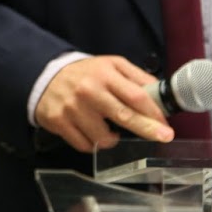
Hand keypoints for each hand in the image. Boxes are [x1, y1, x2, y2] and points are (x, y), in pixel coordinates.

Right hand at [34, 55, 172, 150]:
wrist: (46, 75)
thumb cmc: (86, 73)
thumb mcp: (112, 65)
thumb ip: (136, 77)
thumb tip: (159, 94)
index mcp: (105, 74)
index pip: (135, 96)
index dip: (154, 113)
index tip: (166, 125)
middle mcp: (89, 91)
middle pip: (124, 116)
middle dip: (147, 129)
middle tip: (164, 137)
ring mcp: (72, 108)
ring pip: (103, 138)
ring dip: (113, 140)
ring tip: (110, 130)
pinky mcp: (59, 122)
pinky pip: (85, 145)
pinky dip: (93, 144)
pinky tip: (93, 133)